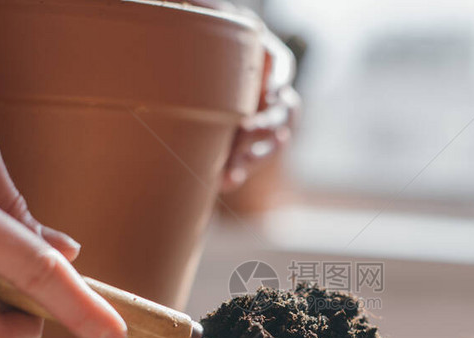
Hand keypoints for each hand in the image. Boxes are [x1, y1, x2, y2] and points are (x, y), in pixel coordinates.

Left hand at [185, 1, 300, 190]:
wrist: (194, 75)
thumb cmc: (205, 41)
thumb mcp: (209, 24)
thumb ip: (207, 11)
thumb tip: (190, 1)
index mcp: (265, 57)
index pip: (281, 65)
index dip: (279, 78)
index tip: (271, 90)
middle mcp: (271, 90)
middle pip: (283, 110)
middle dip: (268, 124)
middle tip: (249, 131)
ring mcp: (265, 119)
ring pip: (275, 141)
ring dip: (259, 155)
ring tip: (240, 166)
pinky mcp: (251, 142)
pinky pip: (252, 159)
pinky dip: (240, 170)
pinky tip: (225, 182)